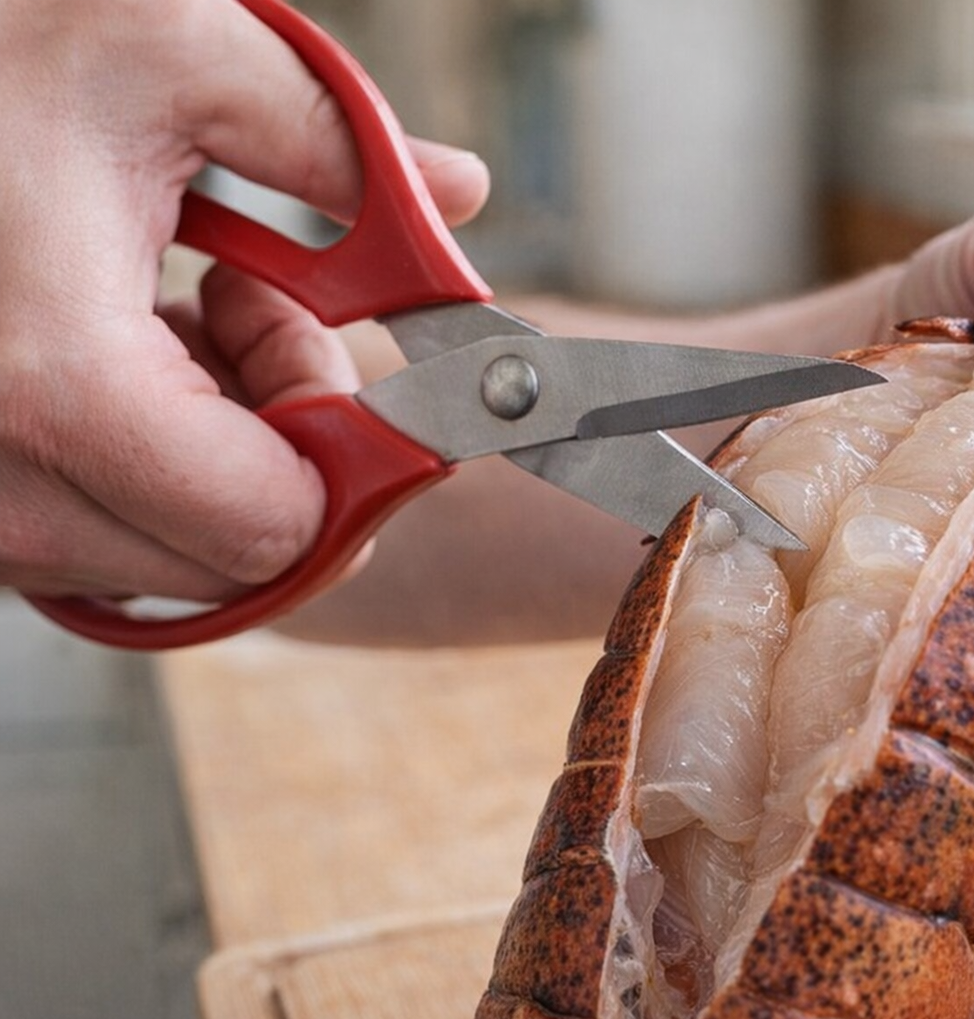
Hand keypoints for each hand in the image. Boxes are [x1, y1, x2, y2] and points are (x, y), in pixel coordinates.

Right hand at [0, 0, 487, 599]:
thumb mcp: (175, 53)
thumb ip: (340, 145)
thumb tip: (461, 194)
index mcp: (57, 380)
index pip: (275, 528)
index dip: (355, 454)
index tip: (346, 351)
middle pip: (231, 556)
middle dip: (290, 445)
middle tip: (263, 308)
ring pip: (165, 552)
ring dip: (221, 447)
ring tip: (187, 303)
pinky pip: (92, 530)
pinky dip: (150, 457)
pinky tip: (131, 340)